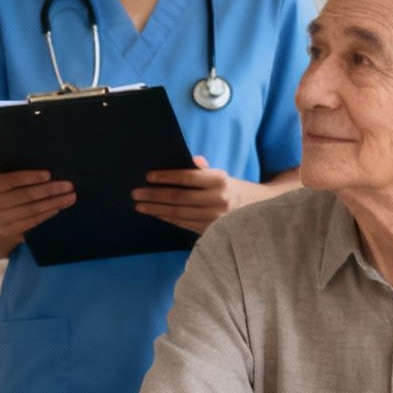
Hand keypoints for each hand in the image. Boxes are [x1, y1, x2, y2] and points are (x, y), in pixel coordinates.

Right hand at [0, 168, 74, 239]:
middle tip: (69, 186)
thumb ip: (17, 168)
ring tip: (70, 197)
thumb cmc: (5, 185)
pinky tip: (58, 208)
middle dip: (49, 190)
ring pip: (30, 211)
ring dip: (53, 204)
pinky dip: (46, 215)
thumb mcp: (4, 174)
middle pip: (24, 196)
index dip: (29, 177)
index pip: (9, 180)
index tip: (48, 174)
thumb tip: (46, 161)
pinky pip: (31, 223)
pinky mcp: (7, 231)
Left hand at [133, 156, 253, 233]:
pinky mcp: (211, 231)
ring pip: (178, 214)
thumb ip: (203, 169)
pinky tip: (156, 214)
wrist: (256, 210)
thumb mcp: (221, 174)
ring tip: (140, 206)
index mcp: (220, 180)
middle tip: (135, 194)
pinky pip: (184, 224)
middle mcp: (218, 200)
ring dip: (156, 210)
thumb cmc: (231, 189)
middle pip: (179, 198)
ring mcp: (215, 218)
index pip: (187, 178)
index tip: (148, 177)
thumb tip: (190, 160)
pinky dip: (167, 219)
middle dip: (154, 196)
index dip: (166, 177)